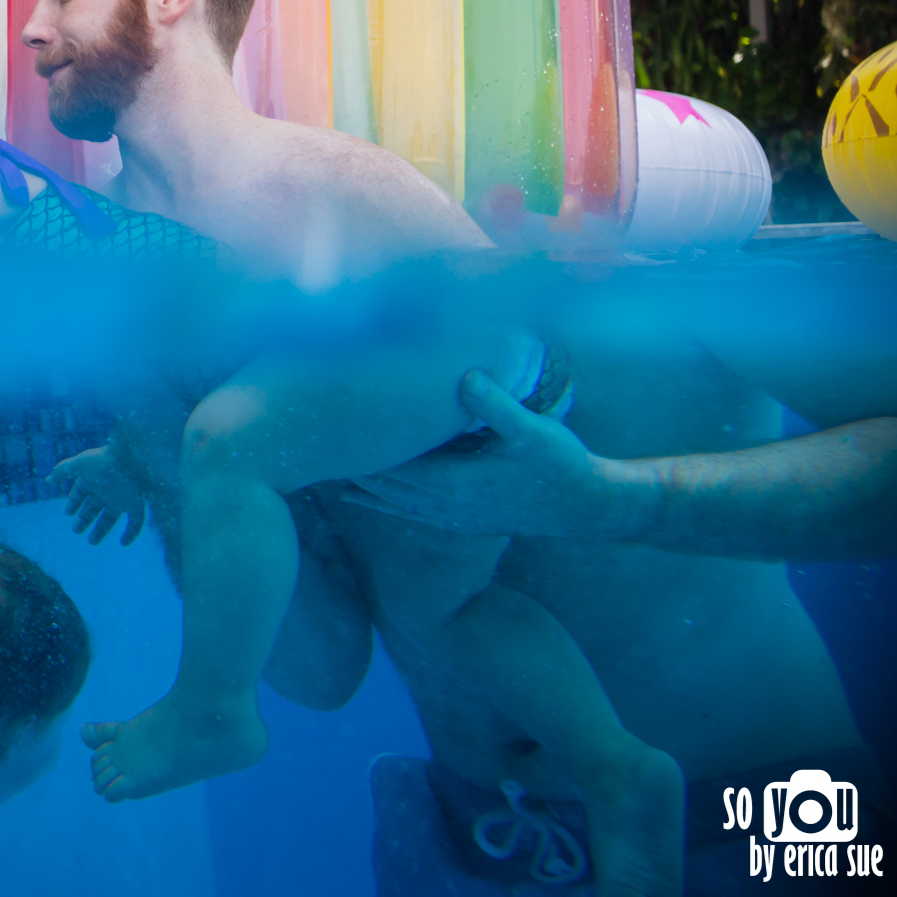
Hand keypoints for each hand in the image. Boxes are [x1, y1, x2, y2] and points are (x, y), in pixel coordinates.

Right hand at [48, 448, 146, 545]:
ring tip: (91, 542)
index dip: (74, 502)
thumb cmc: (105, 459)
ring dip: (101, 530)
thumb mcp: (80, 464)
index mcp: (93, 479)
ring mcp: (122, 498)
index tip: (68, 513)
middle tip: (76, 530)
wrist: (134, 458)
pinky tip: (123, 543)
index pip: (80, 493)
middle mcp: (107, 490)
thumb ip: (63, 470)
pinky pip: (135, 522)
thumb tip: (48, 480)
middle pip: (93, 508)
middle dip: (84, 519)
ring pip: (110, 518)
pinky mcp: (136, 505)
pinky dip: (130, 534)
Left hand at [344, 370, 643, 538]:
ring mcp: (452, 516)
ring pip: (392, 504)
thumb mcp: (533, 431)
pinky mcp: (463, 520)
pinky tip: (370, 501)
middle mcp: (445, 504)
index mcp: (453, 482)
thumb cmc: (562, 465)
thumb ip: (496, 406)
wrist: (589, 508)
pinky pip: (410, 514)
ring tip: (325, 481)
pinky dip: (384, 505)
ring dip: (360, 491)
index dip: (357, 452)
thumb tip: (466, 376)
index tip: (325, 434)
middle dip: (347, 471)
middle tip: (307, 455)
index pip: (390, 466)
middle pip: (381, 486)